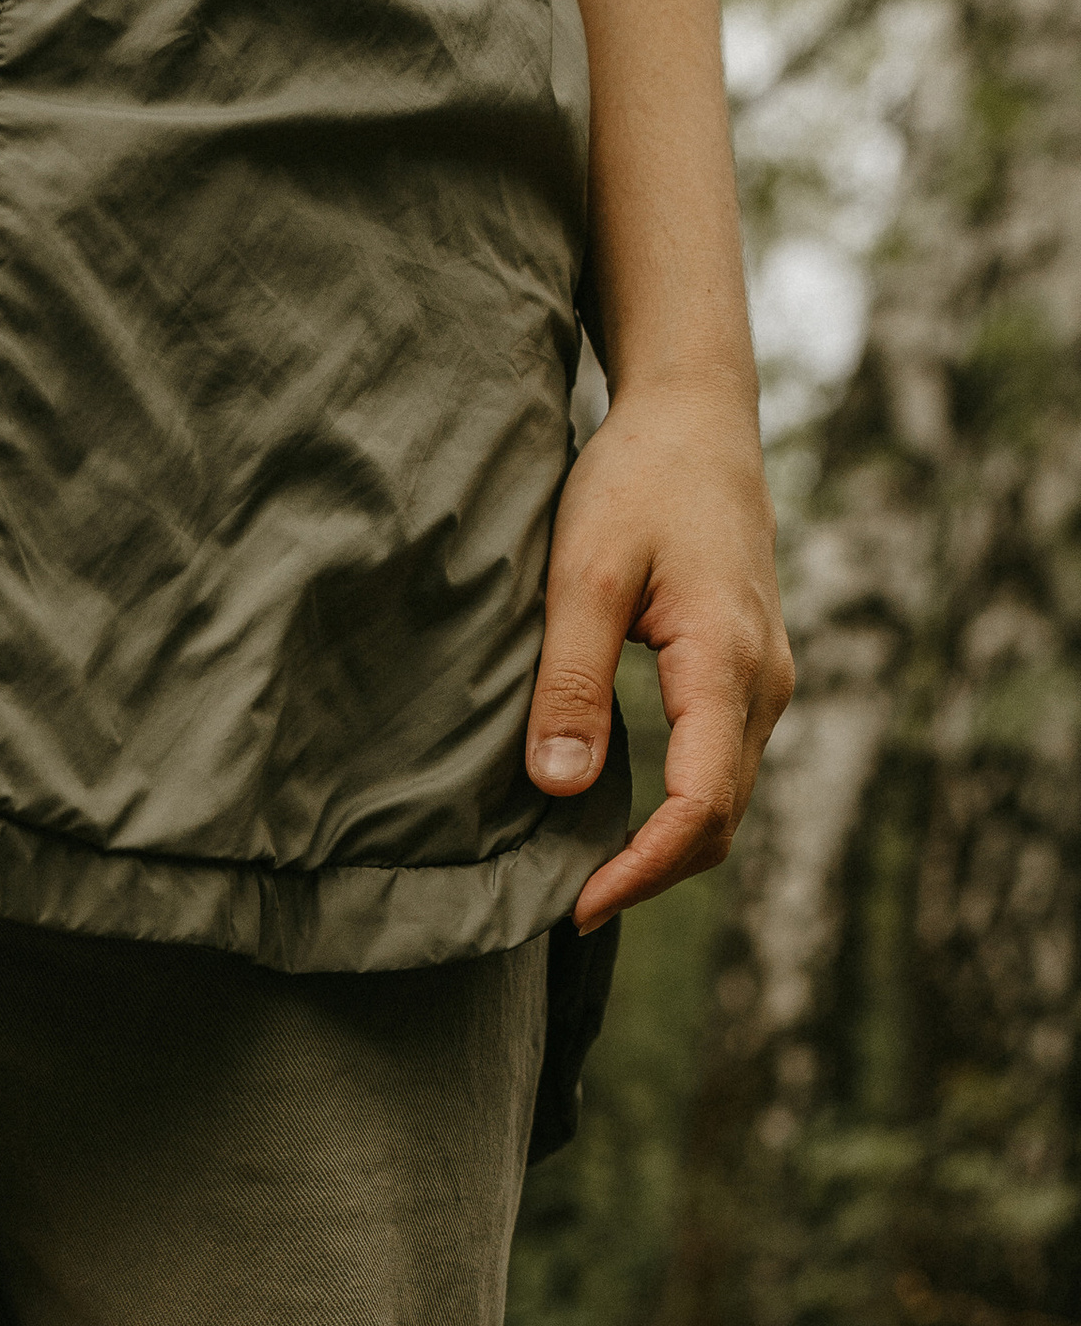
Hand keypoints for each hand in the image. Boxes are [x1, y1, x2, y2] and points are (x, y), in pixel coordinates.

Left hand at [525, 376, 793, 934]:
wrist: (693, 416)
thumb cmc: (635, 479)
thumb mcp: (582, 573)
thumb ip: (570, 683)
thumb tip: (560, 787)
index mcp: (726, 663)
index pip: (701, 806)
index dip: (641, 871)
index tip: (579, 909)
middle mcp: (762, 681)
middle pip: (720, 820)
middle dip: (651, 875)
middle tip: (571, 909)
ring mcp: (763, 679)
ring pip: (726, 799)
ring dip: (664, 850)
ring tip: (587, 877)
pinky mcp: (748, 673)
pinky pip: (721, 766)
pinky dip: (677, 810)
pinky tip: (616, 821)